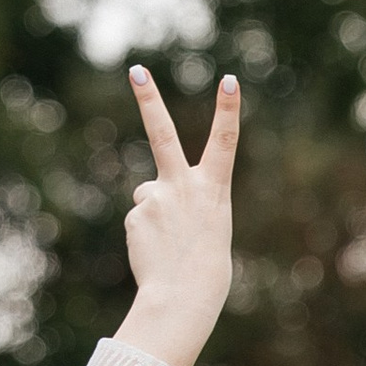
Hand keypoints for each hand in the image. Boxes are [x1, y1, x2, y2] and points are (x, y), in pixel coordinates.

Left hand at [115, 67, 240, 365]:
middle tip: (135, 68)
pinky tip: (155, 250)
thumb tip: (143, 194)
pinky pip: (138, 217)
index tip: (230, 79)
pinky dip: (145, 233)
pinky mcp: (136, 214)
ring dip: (155, 215)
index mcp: (214, 188)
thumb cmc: (204, 263)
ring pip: (148, 194)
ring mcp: (156, 197)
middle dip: (149, 98)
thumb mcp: (206, 222)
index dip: (229, 110)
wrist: (184, 297)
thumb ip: (181, 198)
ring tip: (169, 243)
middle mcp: (184, 185)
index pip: (225, 141)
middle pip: (163, 132)